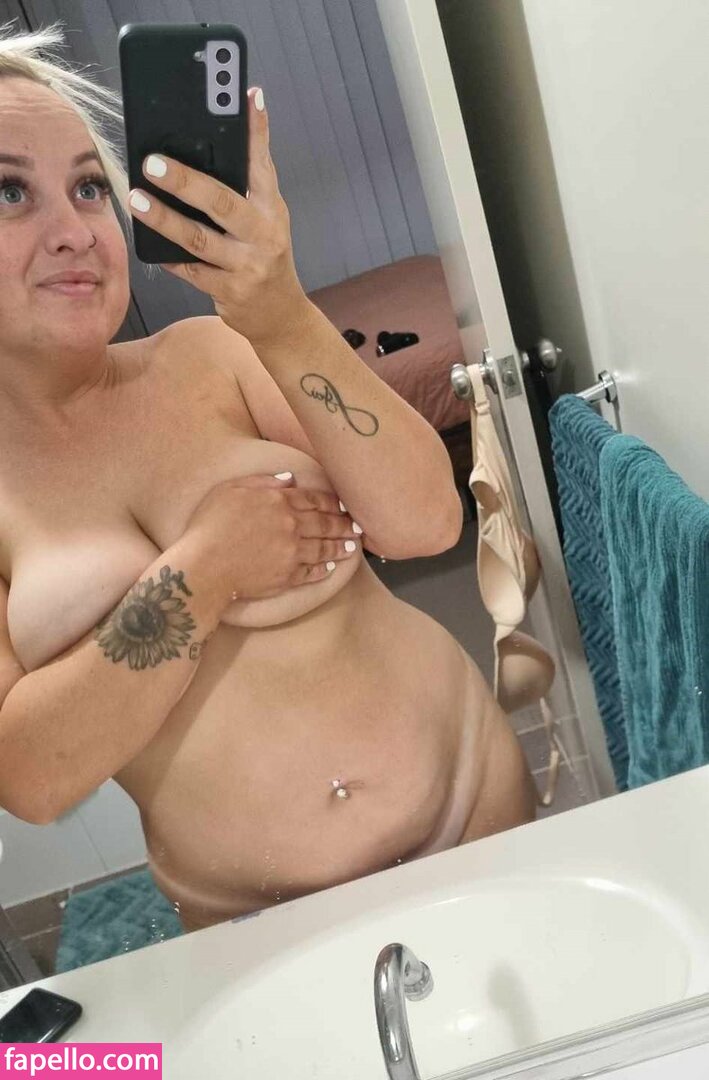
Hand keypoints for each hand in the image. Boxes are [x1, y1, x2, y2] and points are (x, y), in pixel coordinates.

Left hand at [128, 86, 309, 346]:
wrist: (280, 315)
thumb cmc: (264, 256)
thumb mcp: (267, 216)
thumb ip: (248, 180)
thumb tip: (225, 130)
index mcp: (272, 208)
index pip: (262, 164)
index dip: (256, 131)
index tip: (245, 96)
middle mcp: (264, 235)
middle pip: (223, 204)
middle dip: (186, 181)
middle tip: (152, 163)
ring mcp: (247, 266)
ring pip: (200, 240)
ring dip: (165, 219)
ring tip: (137, 199)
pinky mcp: (230, 292)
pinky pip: (190, 272)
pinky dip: (168, 256)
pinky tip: (148, 243)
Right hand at [180, 473, 360, 604]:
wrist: (203, 566)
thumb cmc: (209, 525)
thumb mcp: (229, 490)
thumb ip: (262, 482)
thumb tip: (290, 479)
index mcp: (278, 502)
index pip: (313, 500)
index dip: (331, 503)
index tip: (343, 506)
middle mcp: (290, 526)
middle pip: (324, 524)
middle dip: (343, 525)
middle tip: (358, 528)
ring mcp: (291, 554)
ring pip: (323, 549)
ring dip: (340, 548)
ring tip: (352, 547)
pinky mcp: (287, 577)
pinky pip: (311, 573)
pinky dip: (323, 570)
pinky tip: (330, 568)